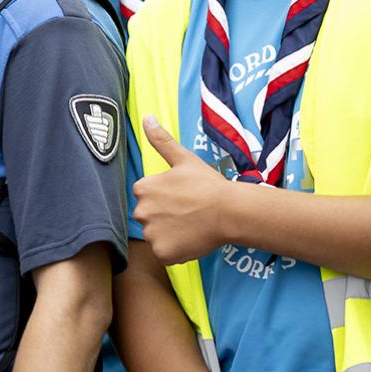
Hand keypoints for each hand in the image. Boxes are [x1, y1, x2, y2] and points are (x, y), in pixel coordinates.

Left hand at [132, 115, 231, 263]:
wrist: (229, 210)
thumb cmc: (208, 184)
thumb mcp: (183, 159)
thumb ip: (161, 140)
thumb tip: (146, 117)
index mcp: (143, 188)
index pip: (147, 198)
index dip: (165, 200)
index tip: (182, 198)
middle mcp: (141, 211)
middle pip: (149, 218)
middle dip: (165, 218)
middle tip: (188, 213)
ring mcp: (151, 233)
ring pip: (157, 237)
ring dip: (170, 235)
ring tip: (191, 226)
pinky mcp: (162, 252)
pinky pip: (165, 254)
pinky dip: (176, 251)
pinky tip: (191, 239)